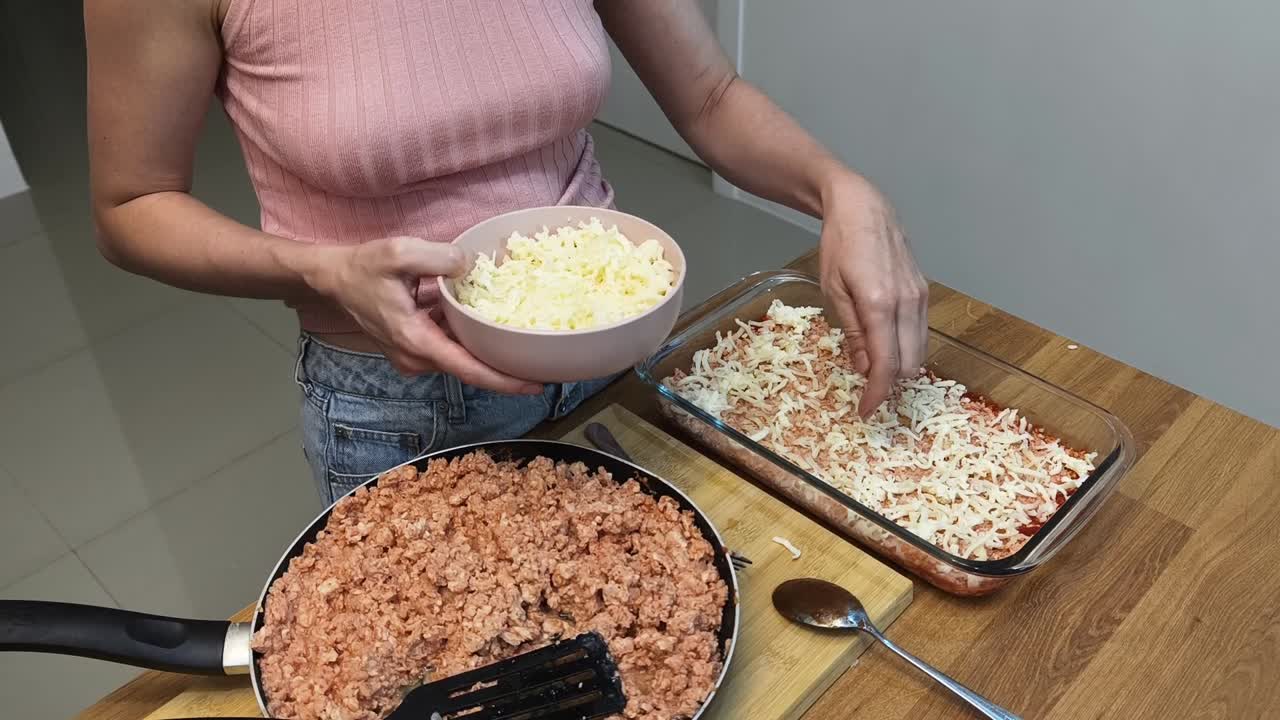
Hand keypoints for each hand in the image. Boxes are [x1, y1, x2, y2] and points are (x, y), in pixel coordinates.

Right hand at [313, 237, 542, 394]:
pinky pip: (450, 347)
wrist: (334, 278)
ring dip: (487, 350)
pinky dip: (469, 338)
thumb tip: (470, 265)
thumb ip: (439, 256)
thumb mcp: (400, 252)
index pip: (468, 369)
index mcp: (416, 341)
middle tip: (543, 360)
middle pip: (470, 369)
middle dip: (505, 367)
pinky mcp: (415, 347)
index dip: (504, 381)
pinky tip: (489, 322)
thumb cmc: (363, 267)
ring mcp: (415, 356)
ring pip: (461, 358)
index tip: (535, 386)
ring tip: (525, 341)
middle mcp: (417, 357)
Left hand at [818, 174, 928, 417]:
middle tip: (867, 393)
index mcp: (880, 304)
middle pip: (910, 363)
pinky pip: (921, 332)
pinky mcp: (925, 292)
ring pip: (920, 350)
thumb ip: (852, 333)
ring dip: (901, 368)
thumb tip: (863, 370)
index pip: (887, 364)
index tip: (866, 411)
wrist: (864, 208)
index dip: (877, 394)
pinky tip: (887, 348)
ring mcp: (921, 297)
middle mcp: (908, 303)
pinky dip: (907, 348)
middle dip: (890, 384)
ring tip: (875, 373)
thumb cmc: (840, 246)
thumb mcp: (833, 291)